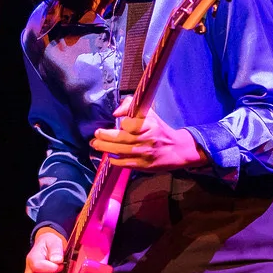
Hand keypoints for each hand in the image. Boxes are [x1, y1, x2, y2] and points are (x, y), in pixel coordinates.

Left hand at [90, 99, 207, 169]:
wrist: (176, 149)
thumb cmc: (159, 130)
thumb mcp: (149, 114)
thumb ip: (131, 106)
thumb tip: (116, 112)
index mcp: (150, 125)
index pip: (131, 124)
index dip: (124, 123)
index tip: (118, 121)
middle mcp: (147, 140)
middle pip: (122, 138)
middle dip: (105, 136)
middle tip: (96, 134)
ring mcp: (145, 154)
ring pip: (120, 151)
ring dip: (105, 148)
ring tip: (95, 144)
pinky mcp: (143, 165)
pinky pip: (124, 163)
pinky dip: (114, 160)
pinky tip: (109, 155)